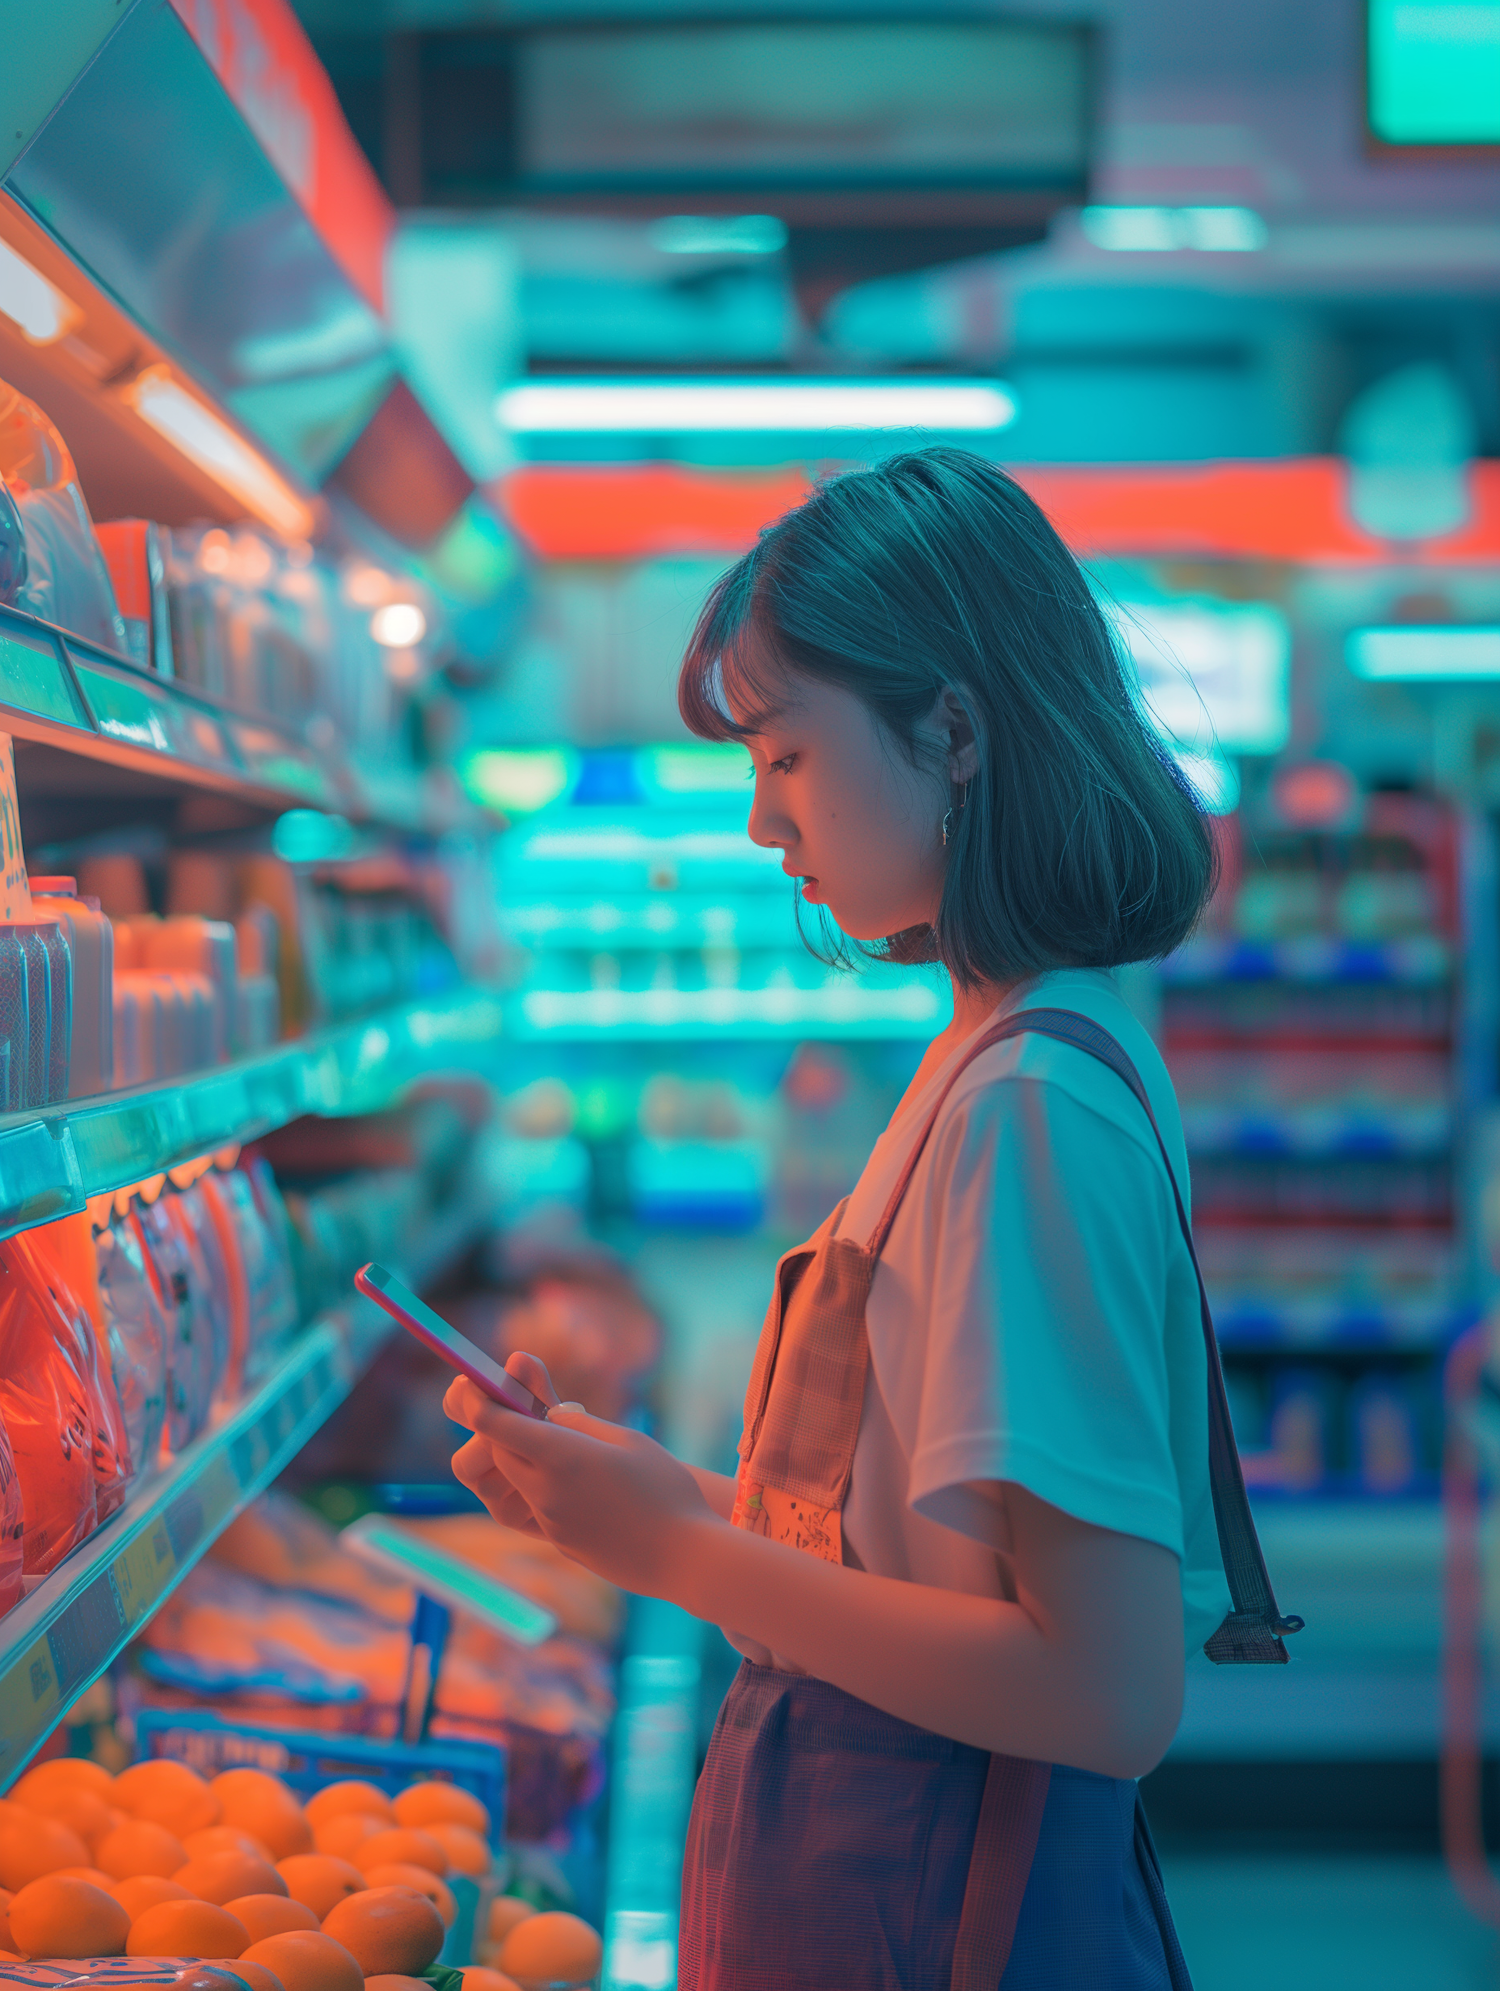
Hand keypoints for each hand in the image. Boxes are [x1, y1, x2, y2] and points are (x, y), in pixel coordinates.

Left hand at [444, 1352, 719, 1595]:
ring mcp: (549, 1521)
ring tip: (566, 1447)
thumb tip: (545, 1414)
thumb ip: (577, 1422)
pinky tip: (586, 1482)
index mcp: (563, 1457)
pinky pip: (537, 1505)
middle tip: (529, 1409)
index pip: (496, 1426)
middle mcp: (546, 1491)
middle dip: (505, 1429)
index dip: (477, 1403)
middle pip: (499, 1452)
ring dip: (525, 1458)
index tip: (470, 1386)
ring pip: (515, 1480)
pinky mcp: (559, 1541)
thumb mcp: (626, 1439)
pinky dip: (545, 1485)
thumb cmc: (665, 1489)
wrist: (684, 1556)